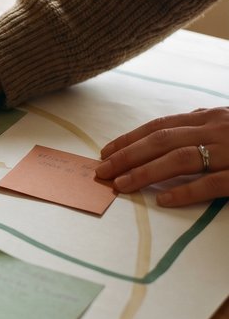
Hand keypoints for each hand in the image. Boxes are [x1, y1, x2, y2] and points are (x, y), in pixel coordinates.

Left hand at [96, 107, 228, 206]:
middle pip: (162, 141)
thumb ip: (201, 127)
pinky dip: (185, 191)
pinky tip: (162, 200)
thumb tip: (170, 132)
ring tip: (121, 185)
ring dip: (146, 172)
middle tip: (102, 170)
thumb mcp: (228, 124)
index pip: (160, 127)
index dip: (129, 139)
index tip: (105, 152)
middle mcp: (215, 130)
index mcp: (209, 118)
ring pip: (180, 158)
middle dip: (127, 155)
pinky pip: (211, 183)